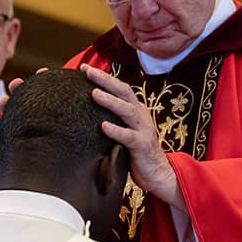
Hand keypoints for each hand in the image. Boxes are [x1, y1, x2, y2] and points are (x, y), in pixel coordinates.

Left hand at [81, 65, 185, 211]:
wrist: (157, 174)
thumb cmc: (136, 152)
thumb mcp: (124, 131)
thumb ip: (112, 120)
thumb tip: (85, 112)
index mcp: (135, 110)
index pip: (119, 88)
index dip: (103, 77)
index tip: (84, 68)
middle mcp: (141, 115)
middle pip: (124, 92)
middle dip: (106, 80)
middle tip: (87, 71)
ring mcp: (143, 130)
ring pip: (127, 111)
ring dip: (111, 101)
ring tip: (94, 94)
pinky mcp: (142, 146)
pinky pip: (129, 137)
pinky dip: (117, 131)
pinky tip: (104, 127)